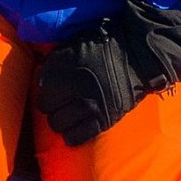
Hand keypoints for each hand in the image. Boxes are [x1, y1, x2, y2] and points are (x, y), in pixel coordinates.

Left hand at [37, 0, 180, 145]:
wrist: (139, 59)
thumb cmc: (106, 48)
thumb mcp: (77, 43)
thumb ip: (56, 60)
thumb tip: (41, 81)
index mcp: (66, 68)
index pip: (42, 87)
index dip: (46, 89)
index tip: (53, 88)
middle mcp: (74, 88)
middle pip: (46, 107)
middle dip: (51, 105)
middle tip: (60, 103)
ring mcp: (88, 106)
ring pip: (57, 124)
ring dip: (59, 120)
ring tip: (67, 115)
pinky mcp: (103, 120)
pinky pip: (76, 136)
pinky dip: (71, 136)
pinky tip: (73, 130)